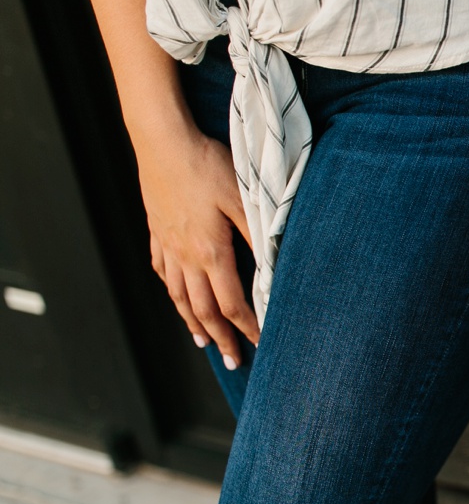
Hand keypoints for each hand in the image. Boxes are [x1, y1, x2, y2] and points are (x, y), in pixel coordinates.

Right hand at [138, 129, 259, 367]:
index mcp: (211, 253)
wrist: (163, 141)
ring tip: (202, 341)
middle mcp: (186, 256)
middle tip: (232, 362)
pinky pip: (162, 270)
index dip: (248, 328)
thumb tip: (277, 267)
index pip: (232, 304)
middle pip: (204, 310)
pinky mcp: (157, 231)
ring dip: (192, 322)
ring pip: (179, 295)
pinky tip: (176, 295)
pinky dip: (171, 290)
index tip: (261, 344)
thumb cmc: (207, 165)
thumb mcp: (243, 199)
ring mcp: (167, 245)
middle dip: (221, 338)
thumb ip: (260, 234)